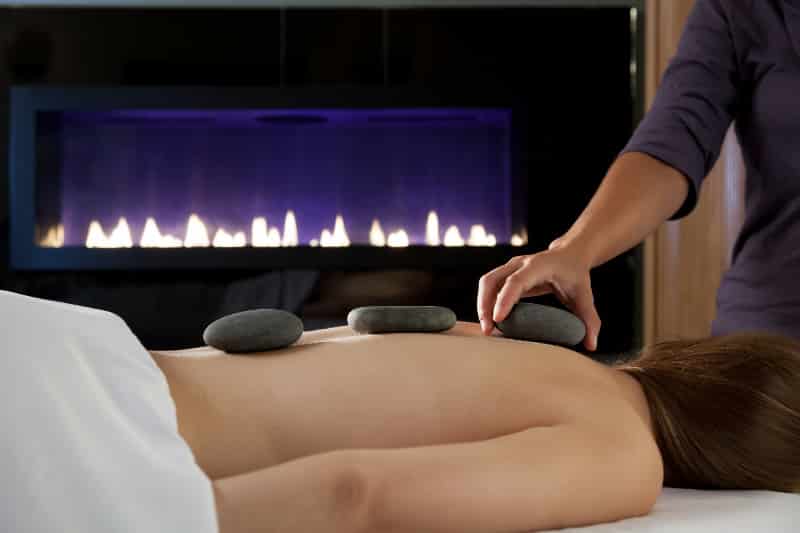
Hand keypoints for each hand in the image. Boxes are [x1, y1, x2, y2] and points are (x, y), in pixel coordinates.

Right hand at [477, 240, 600, 350]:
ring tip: (488, 329)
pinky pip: (489, 287)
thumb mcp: (585, 296)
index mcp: (538, 266)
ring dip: (482, 305)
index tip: (498, 319)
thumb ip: (590, 320)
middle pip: (492, 280)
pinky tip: (491, 321)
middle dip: (485, 305)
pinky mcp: (505, 273)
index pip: (516, 281)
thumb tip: (591, 345)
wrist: (569, 255)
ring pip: (486, 283)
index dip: (505, 299)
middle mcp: (519, 263)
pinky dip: (486, 303)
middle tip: (488, 330)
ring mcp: (509, 267)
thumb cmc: (575, 275)